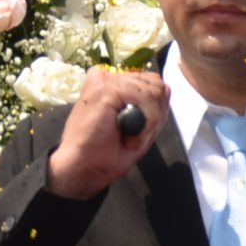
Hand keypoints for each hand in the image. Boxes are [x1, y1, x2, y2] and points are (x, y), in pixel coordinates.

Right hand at [45, 68, 166, 198]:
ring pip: (153, 90)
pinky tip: (131, 137)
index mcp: (111, 83)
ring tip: (130, 139)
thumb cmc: (103, 153)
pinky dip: (147, 121)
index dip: (154, 108)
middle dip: (154, 114)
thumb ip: (152, 106)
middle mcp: (107, 76)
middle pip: (154, 82)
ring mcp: (104, 80)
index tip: (139, 131)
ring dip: (150, 121)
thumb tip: (165, 87)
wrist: (80, 169)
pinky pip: (146, 97)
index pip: (149, 81)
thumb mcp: (138, 126)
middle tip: (134, 136)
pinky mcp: (105, 89)